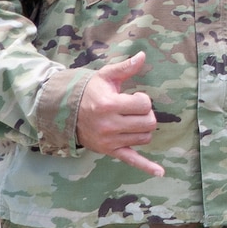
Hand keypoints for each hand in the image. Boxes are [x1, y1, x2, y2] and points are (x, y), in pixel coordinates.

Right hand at [76, 52, 162, 175]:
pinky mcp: (110, 151)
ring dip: (143, 129)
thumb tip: (143, 55)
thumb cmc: (90, 91)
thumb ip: (126, 67)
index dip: (143, 100)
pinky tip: (160, 172)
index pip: (145, 105)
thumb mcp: (106, 76)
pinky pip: (131, 160)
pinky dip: (146, 166)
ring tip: (130, 121)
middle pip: (149, 123)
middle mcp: (109, 125)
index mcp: (109, 105)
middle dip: (146, 115)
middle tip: (133, 110)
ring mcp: (110, 140)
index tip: (133, 98)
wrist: (66, 111)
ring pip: (145, 138)